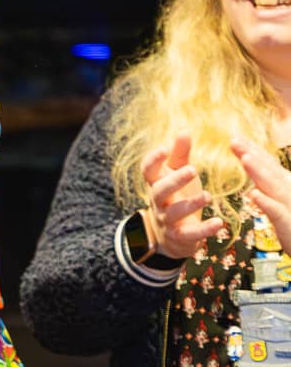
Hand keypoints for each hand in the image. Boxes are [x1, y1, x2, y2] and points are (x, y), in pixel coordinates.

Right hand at [140, 134, 222, 259]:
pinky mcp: (180, 236)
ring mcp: (167, 220)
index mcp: (157, 184)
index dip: (153, 160)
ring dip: (190, 204)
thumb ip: (179, 154)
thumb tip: (183, 129)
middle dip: (174, 181)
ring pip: (174, 213)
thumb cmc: (176, 197)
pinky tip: (218, 223)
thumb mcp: (177, 174)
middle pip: (159, 191)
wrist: (171, 236)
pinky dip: (204, 230)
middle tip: (192, 170)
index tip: (164, 148)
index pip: (148, 171)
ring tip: (208, 196)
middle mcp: (159, 202)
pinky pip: (190, 234)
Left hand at [233, 138, 290, 250]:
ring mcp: (289, 204)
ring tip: (244, 158)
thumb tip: (255, 183)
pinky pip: (276, 211)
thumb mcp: (281, 201)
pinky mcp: (288, 221)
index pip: (266, 163)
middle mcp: (288, 189)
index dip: (251, 150)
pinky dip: (265, 202)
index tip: (234, 138)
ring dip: (258, 172)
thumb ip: (270, 189)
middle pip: (267, 169)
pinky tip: (253, 194)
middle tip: (233, 140)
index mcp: (284, 183)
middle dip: (251, 154)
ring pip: (272, 186)